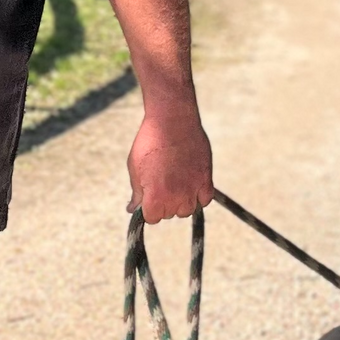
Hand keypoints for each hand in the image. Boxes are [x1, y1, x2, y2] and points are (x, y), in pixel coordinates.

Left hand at [127, 102, 213, 222]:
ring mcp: (192, 189)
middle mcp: (175, 197)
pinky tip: (190, 183)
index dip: (149, 208)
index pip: (152, 218)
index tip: (149, 197)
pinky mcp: (206, 179)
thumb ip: (137, 192)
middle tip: (162, 183)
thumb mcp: (135, 167)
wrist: (172, 120)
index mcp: (155, 196)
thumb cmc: (150, 142)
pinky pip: (204, 200)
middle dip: (165, 203)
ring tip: (176, 183)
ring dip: (182, 201)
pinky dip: (199, 196)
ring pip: (188, 210)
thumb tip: (133, 209)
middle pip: (170, 213)